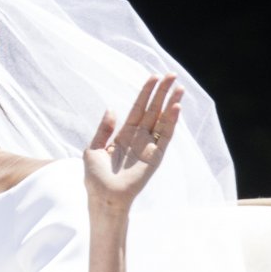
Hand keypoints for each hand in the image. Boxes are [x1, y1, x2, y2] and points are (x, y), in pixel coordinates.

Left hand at [83, 74, 182, 211]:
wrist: (103, 197)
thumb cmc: (95, 178)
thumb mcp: (92, 149)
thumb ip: (103, 129)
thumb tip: (112, 109)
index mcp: (123, 134)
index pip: (137, 109)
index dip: (145, 93)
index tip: (153, 77)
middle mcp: (138, 138)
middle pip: (152, 110)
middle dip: (161, 93)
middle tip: (171, 74)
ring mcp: (148, 146)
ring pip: (162, 120)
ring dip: (170, 104)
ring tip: (178, 87)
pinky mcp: (155, 157)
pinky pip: (165, 136)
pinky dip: (171, 122)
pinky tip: (175, 108)